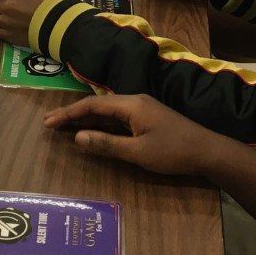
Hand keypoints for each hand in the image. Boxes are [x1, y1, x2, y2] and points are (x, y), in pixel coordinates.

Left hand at [0, 0, 49, 45]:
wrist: (57, 25)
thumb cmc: (48, 5)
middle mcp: (7, 6)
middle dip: (3, 7)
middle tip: (15, 10)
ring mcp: (7, 22)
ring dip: (0, 19)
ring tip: (11, 21)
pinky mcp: (9, 36)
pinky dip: (2, 30)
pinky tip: (12, 29)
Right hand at [43, 93, 229, 175]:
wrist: (207, 151)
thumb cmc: (173, 151)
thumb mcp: (138, 152)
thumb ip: (107, 144)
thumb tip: (77, 137)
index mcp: (131, 105)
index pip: (92, 105)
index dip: (68, 113)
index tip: (48, 122)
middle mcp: (134, 102)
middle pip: (97, 105)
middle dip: (72, 114)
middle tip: (48, 124)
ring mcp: (141, 110)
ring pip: (106, 112)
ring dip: (85, 119)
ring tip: (63, 127)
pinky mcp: (146, 119)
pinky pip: (117, 119)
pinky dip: (100, 125)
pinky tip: (91, 131)